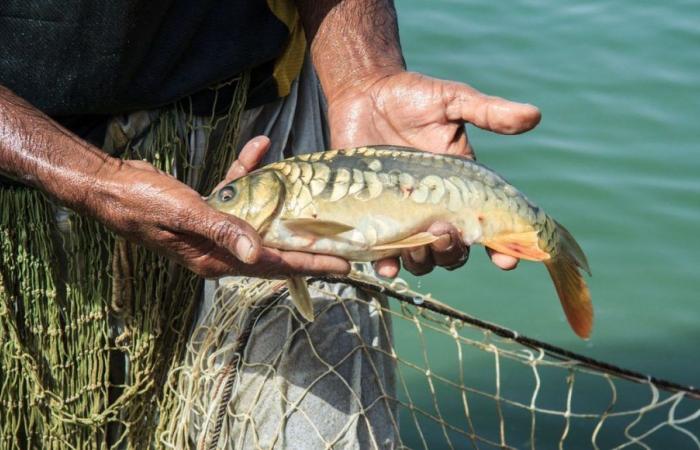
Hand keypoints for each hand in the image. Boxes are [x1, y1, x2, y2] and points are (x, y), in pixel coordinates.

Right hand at [91, 136, 349, 278]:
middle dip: (307, 244)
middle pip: (274, 249)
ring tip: (311, 194)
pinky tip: (258, 148)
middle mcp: (218, 250)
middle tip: (343, 242)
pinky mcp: (207, 211)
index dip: (309, 264)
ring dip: (280, 202)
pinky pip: (237, 195)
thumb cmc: (142, 202)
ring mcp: (213, 231)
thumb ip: (222, 230)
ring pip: (258, 220)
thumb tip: (257, 253)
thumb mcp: (185, 214)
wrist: (108, 185)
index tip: (342, 264)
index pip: (273, 265)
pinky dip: (247, 174)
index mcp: (215, 259)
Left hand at [327, 71, 541, 276]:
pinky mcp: (373, 216)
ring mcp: (403, 214)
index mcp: (461, 186)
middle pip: (454, 249)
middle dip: (453, 252)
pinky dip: (387, 264)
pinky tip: (386, 263)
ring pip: (421, 258)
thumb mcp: (452, 101)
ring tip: (416, 245)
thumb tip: (534, 115)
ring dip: (423, 261)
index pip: (487, 224)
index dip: (501, 248)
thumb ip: (488, 112)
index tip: (505, 261)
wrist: (364, 92)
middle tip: (444, 234)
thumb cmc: (411, 97)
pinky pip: (382, 252)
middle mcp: (434, 207)